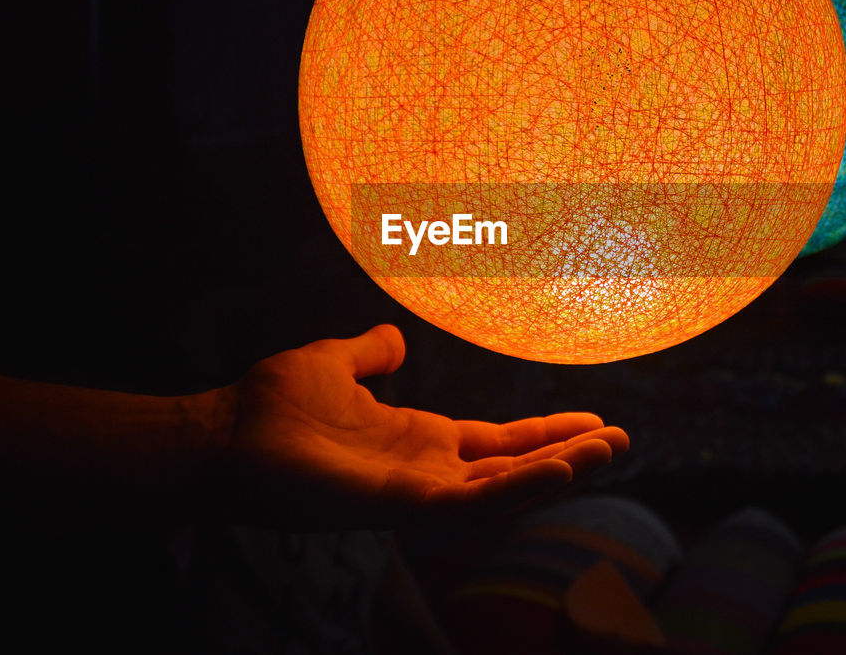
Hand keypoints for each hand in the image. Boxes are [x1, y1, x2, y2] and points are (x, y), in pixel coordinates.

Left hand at [214, 324, 628, 529]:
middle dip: (568, 457)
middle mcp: (425, 472)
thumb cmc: (271, 404)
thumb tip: (394, 339)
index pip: (498, 442)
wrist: (222, 433)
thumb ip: (369, 353)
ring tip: (609, 452)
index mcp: (419, 440)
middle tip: (623, 441)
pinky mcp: (398, 506)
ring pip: (503, 492)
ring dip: (557, 474)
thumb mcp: (335, 363)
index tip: (594, 419)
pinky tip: (558, 471)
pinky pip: (469, 506)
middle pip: (514, 470)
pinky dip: (517, 491)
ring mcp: (414, 494)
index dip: (545, 433)